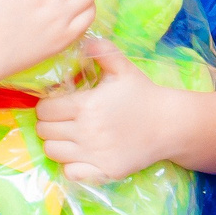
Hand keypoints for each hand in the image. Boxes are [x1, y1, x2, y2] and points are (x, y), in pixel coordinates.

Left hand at [35, 38, 172, 183]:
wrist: (171, 124)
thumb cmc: (144, 95)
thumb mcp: (124, 69)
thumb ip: (102, 52)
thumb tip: (83, 42)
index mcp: (86, 105)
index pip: (44, 110)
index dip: (47, 106)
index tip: (57, 105)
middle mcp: (86, 131)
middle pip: (44, 130)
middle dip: (48, 124)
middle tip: (61, 120)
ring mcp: (94, 154)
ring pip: (52, 151)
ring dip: (56, 143)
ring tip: (68, 136)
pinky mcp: (104, 171)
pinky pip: (70, 172)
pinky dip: (70, 165)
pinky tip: (80, 155)